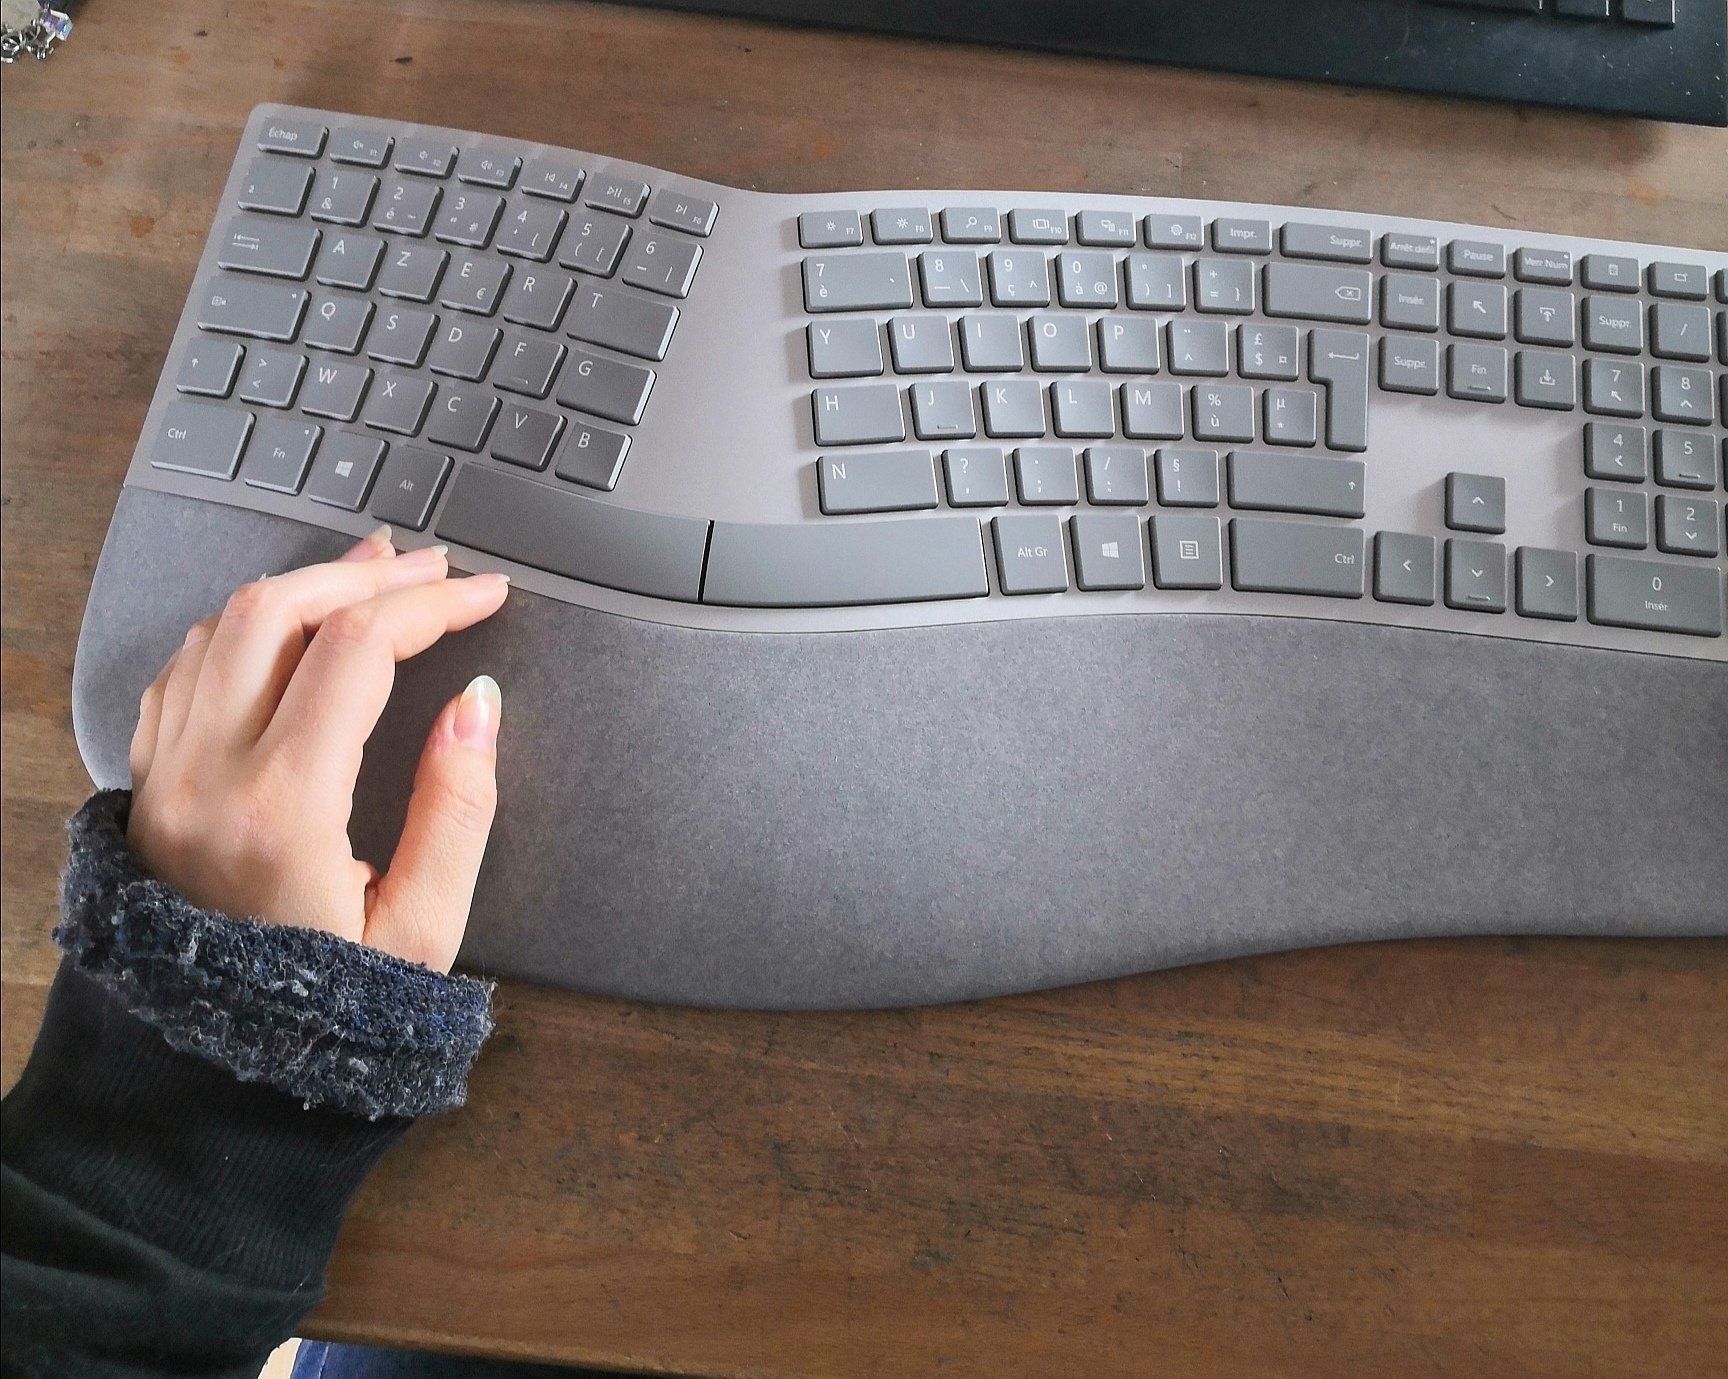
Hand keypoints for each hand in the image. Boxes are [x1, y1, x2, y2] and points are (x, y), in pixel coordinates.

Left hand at [126, 527, 510, 972]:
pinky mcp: (149, 789)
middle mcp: (208, 776)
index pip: (359, 652)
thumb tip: (476, 705)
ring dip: (301, 589)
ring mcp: (167, 778)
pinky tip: (285, 630)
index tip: (483, 595)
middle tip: (430, 570)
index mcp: (283, 806)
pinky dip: (241, 630)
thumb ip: (458, 807)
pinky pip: (182, 670)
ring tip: (366, 578)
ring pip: (222, 628)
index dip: (431, 606)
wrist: (213, 1074)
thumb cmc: (328, 1012)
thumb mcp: (424, 927)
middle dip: (364, 577)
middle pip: (279, 613)